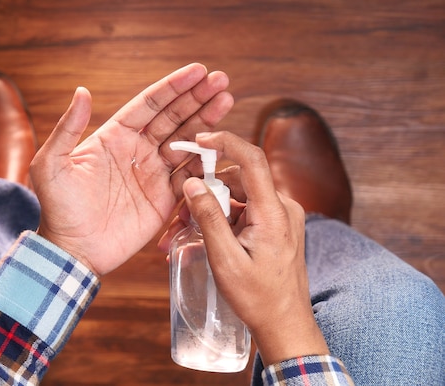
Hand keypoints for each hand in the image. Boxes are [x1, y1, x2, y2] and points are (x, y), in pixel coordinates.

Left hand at [32, 64, 233, 276]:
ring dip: (207, 122)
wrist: (73, 251)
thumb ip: (68, 128)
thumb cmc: (58, 208)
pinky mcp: (164, 199)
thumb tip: (82, 91)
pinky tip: (222, 145)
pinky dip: (207, 162)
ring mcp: (153, 174)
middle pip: (173, 117)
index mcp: (115, 137)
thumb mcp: (52, 165)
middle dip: (197, 98)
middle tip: (221, 81)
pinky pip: (190, 176)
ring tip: (226, 101)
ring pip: (186, 142)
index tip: (197, 71)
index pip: (149, 105)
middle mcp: (138, 150)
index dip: (173, 87)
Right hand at [161, 131, 329, 365]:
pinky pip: (245, 211)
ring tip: (185, 233)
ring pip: (238, 196)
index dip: (225, 142)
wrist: (285, 324)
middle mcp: (282, 208)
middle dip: (206, 192)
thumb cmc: (257, 298)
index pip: (252, 159)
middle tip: (179, 216)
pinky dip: (223, 219)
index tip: (199, 140)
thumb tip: (192, 182)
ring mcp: (281, 217)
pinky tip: (202, 237)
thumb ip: (209, 217)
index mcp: (274, 213)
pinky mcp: (276, 226)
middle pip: (238, 180)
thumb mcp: (225, 259)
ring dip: (211, 208)